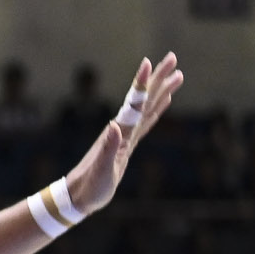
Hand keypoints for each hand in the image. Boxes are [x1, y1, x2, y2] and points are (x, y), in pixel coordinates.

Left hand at [68, 51, 181, 213]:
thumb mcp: (100, 171)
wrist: (77, 197)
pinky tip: (165, 101)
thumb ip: (107, 148)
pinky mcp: (128, 144)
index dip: (141, 84)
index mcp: (118, 134)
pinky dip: (157, 109)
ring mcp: (126, 136)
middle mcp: (123, 130)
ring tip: (177, 74)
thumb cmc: (89, 187)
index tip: (147, 61)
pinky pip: (147, 121)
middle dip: (158, 77)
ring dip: (162, 89)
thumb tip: (114, 125)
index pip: (133, 104)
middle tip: (173, 56)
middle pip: (144, 98)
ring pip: (148, 107)